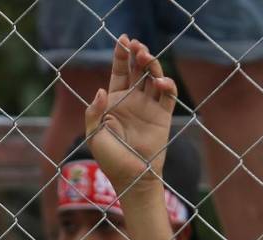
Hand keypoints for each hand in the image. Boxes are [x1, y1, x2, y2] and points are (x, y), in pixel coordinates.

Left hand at [84, 36, 176, 196]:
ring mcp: (148, 106)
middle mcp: (133, 100)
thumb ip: (94, 112)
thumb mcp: (94, 135)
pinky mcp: (163, 115)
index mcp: (114, 101)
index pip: (119, 72)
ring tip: (146, 56)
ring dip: (152, 63)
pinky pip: (168, 94)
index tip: (123, 39)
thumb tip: (101, 90)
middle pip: (138, 69)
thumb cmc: (110, 159)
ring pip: (153, 76)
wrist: (131, 177)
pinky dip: (167, 84)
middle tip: (136, 46)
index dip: (121, 55)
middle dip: (137, 54)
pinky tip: (160, 82)